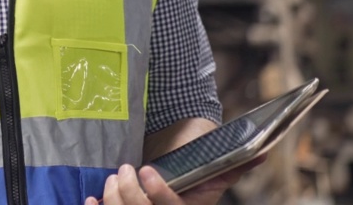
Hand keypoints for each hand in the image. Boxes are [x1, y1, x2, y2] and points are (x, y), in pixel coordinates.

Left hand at [87, 161, 257, 204]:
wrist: (176, 163)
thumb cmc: (194, 164)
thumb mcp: (213, 167)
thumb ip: (232, 164)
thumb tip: (260, 153)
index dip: (158, 194)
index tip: (145, 170)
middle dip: (130, 195)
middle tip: (123, 171)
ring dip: (113, 199)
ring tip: (111, 179)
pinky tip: (92, 199)